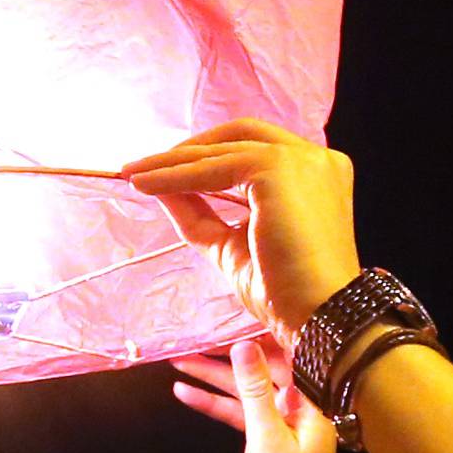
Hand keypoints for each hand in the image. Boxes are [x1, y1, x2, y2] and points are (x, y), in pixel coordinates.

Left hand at [123, 119, 360, 341]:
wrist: (318, 317)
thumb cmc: (283, 291)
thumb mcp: (231, 244)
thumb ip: (200, 212)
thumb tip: (157, 185)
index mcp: (314, 174)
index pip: (252, 148)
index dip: (206, 156)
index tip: (163, 170)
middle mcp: (314, 159)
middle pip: (237, 136)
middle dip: (188, 150)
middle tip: (142, 168)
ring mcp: (301, 160)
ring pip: (221, 150)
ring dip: (173, 161)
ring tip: (134, 175)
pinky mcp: (278, 168)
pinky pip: (214, 168)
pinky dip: (177, 175)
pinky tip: (148, 185)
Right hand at [173, 338, 339, 452]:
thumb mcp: (267, 437)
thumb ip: (255, 390)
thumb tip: (244, 347)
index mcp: (311, 403)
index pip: (285, 357)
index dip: (256, 336)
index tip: (227, 318)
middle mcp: (297, 407)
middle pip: (258, 371)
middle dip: (225, 356)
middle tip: (192, 338)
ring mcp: (278, 422)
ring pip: (242, 390)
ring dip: (212, 378)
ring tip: (178, 360)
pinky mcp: (262, 437)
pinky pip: (235, 412)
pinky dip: (212, 403)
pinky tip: (184, 392)